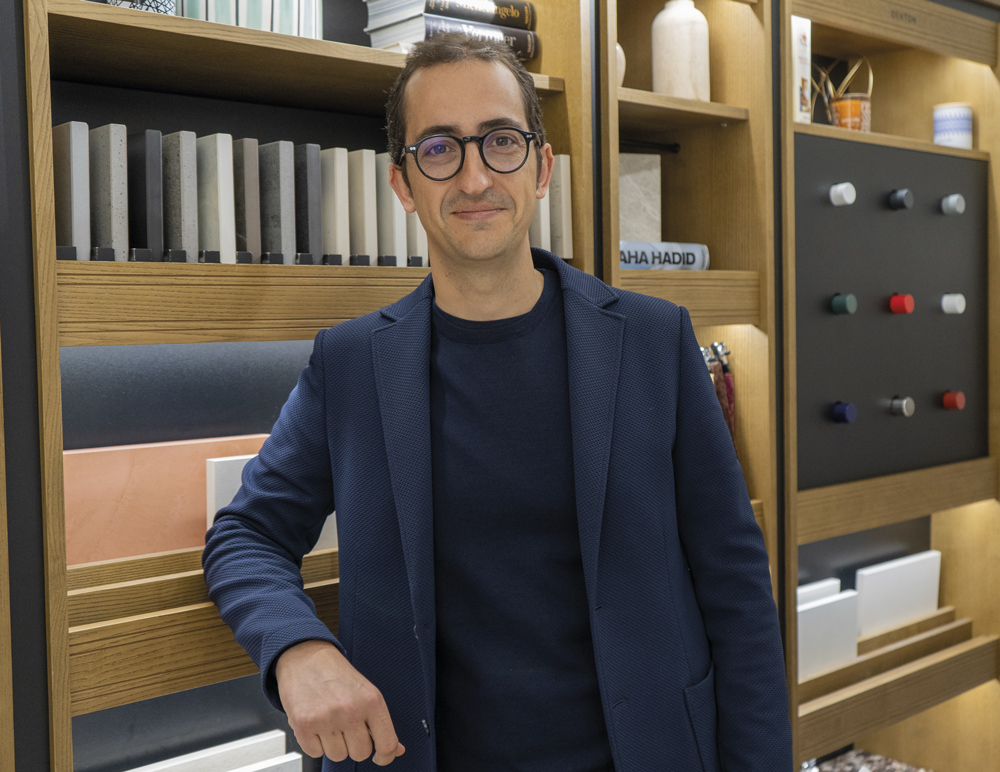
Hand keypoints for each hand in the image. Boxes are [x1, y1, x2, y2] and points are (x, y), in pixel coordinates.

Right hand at [276, 639, 405, 765]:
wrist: (305, 657)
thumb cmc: (336, 675)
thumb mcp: (366, 692)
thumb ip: (380, 723)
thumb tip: (396, 750)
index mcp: (371, 701)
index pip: (387, 744)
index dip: (385, 756)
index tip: (380, 756)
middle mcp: (350, 710)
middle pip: (360, 753)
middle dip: (354, 744)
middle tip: (347, 726)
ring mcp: (326, 719)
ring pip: (337, 756)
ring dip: (334, 744)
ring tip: (329, 722)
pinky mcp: (303, 725)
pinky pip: (315, 753)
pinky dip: (314, 743)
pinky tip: (315, 724)